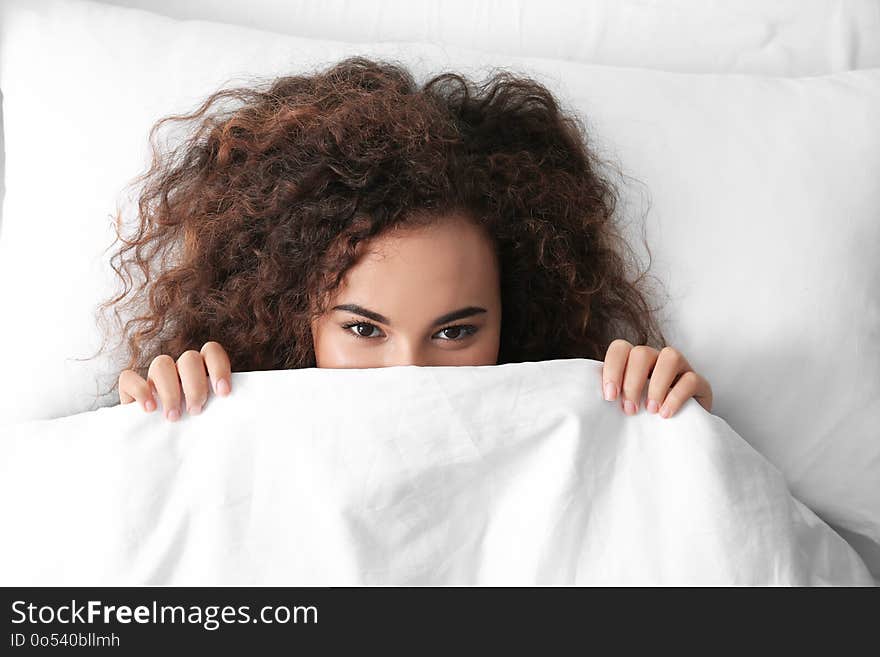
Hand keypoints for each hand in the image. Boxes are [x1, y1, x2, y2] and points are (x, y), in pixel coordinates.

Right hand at [118, 341, 232, 420]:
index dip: (219, 368)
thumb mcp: (211, 417)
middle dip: (195, 385)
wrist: (158, 445)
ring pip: (161, 363)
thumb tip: (243, 414)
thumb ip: (222, 408)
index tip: (223, 393)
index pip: (211, 351)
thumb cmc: (193, 429)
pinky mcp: (130, 387)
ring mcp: (154, 375)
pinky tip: (150, 409)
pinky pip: (129, 377)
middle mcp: (178, 368)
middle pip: (189, 359)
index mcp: (201, 369)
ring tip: (174, 416)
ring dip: (170, 390)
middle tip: (196, 410)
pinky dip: (140, 390)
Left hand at [601, 339, 711, 417]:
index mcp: (635, 360)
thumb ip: (612, 395)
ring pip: (670, 356)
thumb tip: (586, 403)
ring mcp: (681, 367)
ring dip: (656, 384)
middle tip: (629, 410)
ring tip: (650, 410)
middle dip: (632, 382)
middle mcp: (657, 358)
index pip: (620, 348)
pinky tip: (665, 414)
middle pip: (642, 353)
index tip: (610, 397)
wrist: (679, 427)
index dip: (612, 369)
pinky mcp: (700, 383)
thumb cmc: (644, 414)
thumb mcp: (626, 402)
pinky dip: (676, 396)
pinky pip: (691, 379)